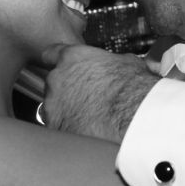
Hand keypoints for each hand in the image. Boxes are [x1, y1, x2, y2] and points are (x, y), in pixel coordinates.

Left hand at [39, 44, 159, 140]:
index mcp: (72, 58)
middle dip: (67, 91)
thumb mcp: (127, 64)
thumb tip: (117, 66)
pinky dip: (70, 129)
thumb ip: (110, 62)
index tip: (64, 69)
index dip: (58, 62)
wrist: (133, 118)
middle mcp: (57, 79)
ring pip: (53, 108)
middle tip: (88, 98)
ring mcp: (53, 105)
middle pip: (54, 83)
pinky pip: (59, 127)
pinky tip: (88, 131)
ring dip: (68, 111)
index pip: (51, 54)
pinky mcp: (56, 128)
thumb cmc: (132, 90)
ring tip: (91, 118)